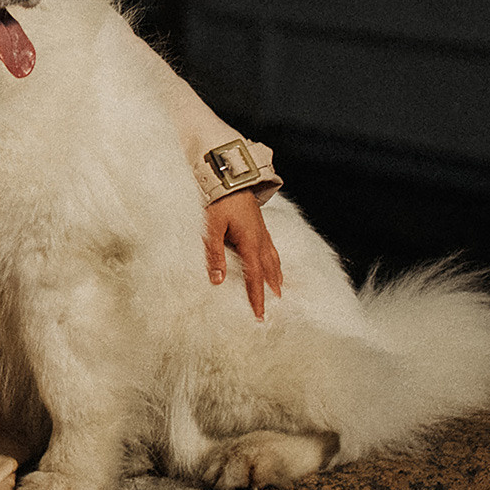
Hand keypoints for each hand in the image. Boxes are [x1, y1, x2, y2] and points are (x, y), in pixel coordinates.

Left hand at [205, 190, 282, 319]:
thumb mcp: (211, 227)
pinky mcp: (258, 222)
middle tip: (276, 305)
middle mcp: (260, 238)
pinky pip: (270, 247)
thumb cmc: (218, 199)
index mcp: (250, 242)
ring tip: (278, 288)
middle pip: (269, 269)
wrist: (229, 174)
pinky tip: (270, 261)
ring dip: (275, 274)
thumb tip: (219, 280)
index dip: (257, 297)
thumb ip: (214, 254)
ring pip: (272, 257)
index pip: (255, 276)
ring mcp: (261, 230)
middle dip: (271, 288)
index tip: (260, 315)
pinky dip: (272, 260)